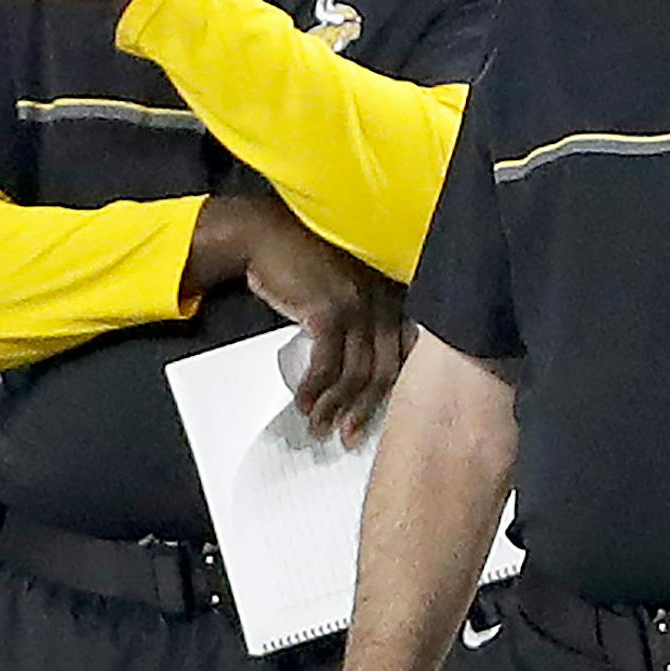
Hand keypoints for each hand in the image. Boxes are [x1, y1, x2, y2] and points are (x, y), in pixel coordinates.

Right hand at [207, 195, 413, 445]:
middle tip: (349, 435)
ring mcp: (358, 305)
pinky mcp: (328, 311)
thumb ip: (363, 313)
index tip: (375, 414)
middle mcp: (382, 298)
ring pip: (355, 374)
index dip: (391, 390)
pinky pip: (327, 366)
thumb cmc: (301, 260)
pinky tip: (304, 403)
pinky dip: (314, 391)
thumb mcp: (345, 285)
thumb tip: (362, 365)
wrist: (264, 235)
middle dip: (365, 410)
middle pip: (384, 369)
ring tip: (319, 427)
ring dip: (334, 408)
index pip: (405, 352)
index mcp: (391, 293)